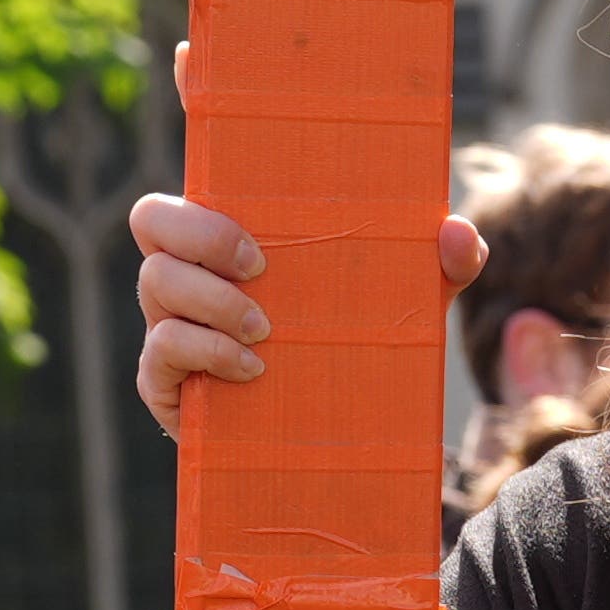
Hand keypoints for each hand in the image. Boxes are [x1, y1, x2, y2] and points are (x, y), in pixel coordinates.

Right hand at [127, 189, 481, 434]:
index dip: (194, 162)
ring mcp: (168, 324)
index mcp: (230, 237)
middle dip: (200, 235)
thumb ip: (440, 266)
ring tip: (267, 333)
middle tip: (261, 270)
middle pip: (151, 219)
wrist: (338, 446)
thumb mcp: (404, 306)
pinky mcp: (163, 383)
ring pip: (154, 282)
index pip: (192, 181)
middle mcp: (188, 272)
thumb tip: (457, 233)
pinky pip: (159, 351)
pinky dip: (204, 352)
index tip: (228, 169)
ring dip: (211, 300)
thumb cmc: (356, 349)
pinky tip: (251, 371)